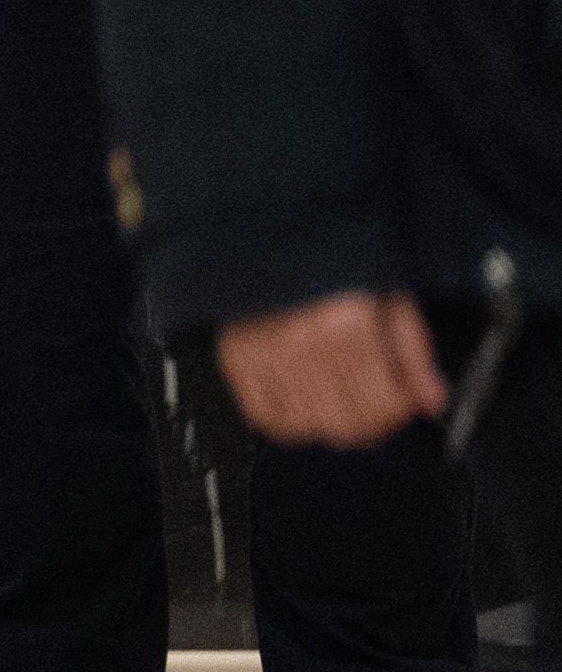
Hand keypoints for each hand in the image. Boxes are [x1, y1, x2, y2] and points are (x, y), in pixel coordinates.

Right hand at [217, 290, 448, 447]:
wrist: (272, 245)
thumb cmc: (333, 269)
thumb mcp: (389, 300)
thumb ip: (415, 354)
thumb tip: (432, 401)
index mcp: (347, 324)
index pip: (386, 403)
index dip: (402, 408)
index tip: (403, 399)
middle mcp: (303, 345)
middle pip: (352, 421)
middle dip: (374, 420)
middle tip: (375, 402)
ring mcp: (265, 358)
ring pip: (315, 426)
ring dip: (335, 422)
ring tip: (341, 397)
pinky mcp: (239, 365)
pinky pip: (273, 421)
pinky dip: (294, 421)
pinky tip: (306, 399)